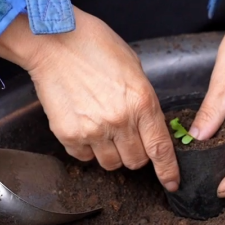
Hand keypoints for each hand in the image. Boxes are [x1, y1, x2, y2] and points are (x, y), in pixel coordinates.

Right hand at [0, 8, 179, 189]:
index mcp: (142, 102)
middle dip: (135, 154)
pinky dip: (87, 148)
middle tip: (127, 137)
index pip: (161, 148)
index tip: (171, 183)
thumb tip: (147, 124)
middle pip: (135, 161)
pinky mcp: (69, 134)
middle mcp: (120, 121)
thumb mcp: (133, 68)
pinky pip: (84, 157)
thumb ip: (143, 100)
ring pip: (110, 164)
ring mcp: (93, 130)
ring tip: (102, 128)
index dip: (168, 171)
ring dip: (111, 153)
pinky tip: (84, 125)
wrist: (53, 41)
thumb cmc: (94, 46)